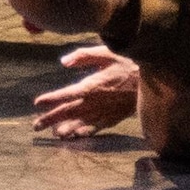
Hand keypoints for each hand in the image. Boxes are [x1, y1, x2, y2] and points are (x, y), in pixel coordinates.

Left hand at [29, 46, 143, 138]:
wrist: (153, 81)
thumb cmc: (127, 63)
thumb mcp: (106, 52)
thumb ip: (83, 56)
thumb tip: (63, 62)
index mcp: (93, 85)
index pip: (68, 94)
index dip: (52, 99)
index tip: (37, 103)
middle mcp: (97, 101)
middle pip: (70, 112)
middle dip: (52, 119)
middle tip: (35, 126)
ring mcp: (106, 111)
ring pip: (82, 122)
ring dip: (66, 128)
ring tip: (54, 134)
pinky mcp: (115, 117)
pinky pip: (97, 127)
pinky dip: (86, 132)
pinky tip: (76, 136)